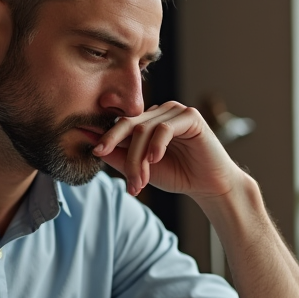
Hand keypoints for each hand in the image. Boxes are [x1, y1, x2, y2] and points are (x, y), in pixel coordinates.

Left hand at [92, 102, 239, 198]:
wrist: (208, 186)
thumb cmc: (177, 176)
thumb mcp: (140, 168)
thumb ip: (117, 156)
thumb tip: (91, 143)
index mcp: (147, 121)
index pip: (120, 124)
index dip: (105, 137)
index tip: (92, 150)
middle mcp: (159, 112)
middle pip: (129, 124)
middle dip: (117, 147)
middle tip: (104, 159)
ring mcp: (175, 111)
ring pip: (144, 129)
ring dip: (139, 159)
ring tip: (140, 182)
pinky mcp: (190, 116)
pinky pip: (164, 128)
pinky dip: (156, 145)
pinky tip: (155, 160)